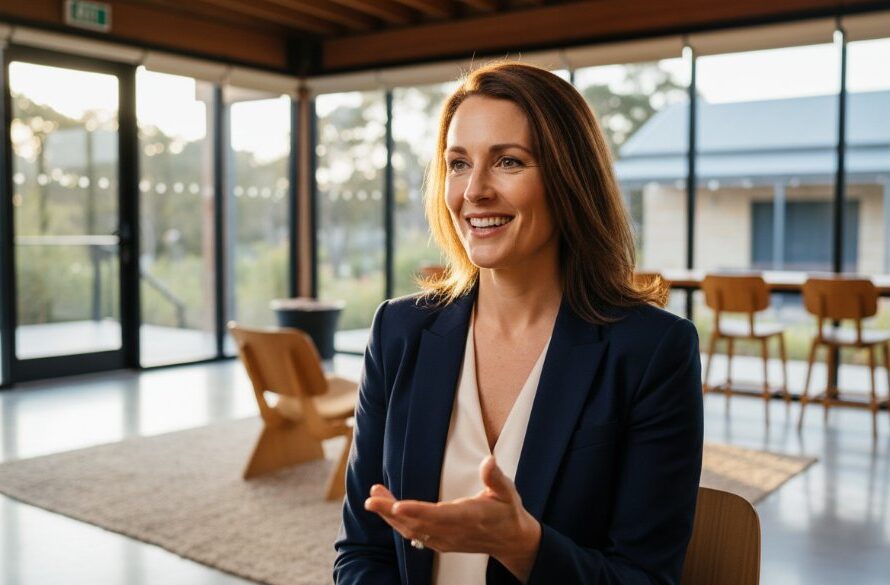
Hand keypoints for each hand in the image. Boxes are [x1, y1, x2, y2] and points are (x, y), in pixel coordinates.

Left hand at [364, 455, 540, 581]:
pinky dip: (398, 524)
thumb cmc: (507, 511)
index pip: (440, 515)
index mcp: (470, 517)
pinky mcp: (441, 543)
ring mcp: (446, 540)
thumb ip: (495, 477)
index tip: (397, 504)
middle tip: (372, 498)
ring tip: (374, 498)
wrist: (510, 541)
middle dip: (392, 512)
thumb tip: (489, 460)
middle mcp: (454, 532)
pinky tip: (387, 509)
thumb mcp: (507, 492)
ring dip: (390, 516)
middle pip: (418, 524)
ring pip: (412, 531)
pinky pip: (415, 536)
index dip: (417, 511)